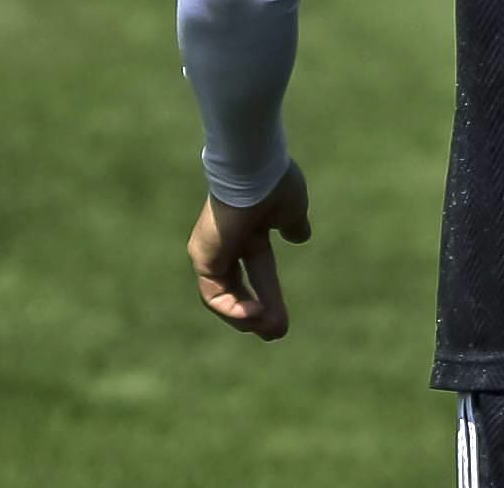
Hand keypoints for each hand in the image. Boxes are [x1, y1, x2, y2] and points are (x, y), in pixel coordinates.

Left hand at [187, 160, 311, 340]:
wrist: (255, 170)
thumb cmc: (275, 185)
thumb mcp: (292, 210)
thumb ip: (293, 225)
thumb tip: (300, 236)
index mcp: (248, 232)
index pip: (258, 272)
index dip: (270, 296)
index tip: (281, 322)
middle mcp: (225, 244)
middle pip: (238, 289)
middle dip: (257, 314)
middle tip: (276, 333)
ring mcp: (210, 252)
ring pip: (223, 297)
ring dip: (246, 317)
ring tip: (271, 328)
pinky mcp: (203, 257)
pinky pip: (214, 294)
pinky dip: (233, 309)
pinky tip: (255, 315)